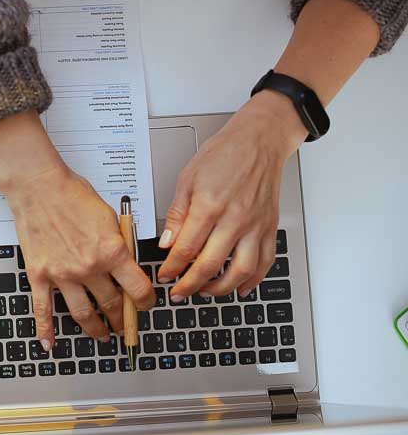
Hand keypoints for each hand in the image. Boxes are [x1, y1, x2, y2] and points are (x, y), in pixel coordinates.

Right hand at [0, 111, 154, 350]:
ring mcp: (63, 275)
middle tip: (125, 325)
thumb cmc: (72, 194)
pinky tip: (49, 344)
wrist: (39, 187)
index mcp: (112, 252)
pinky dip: (45, 330)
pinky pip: (43, 309)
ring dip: (95, 329)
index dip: (145, 302)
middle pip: (112, 305)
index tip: (146, 306)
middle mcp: (89, 268)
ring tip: (102, 336)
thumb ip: (119, 244)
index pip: (137, 289)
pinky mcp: (40, 275)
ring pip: (83, 314)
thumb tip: (125, 263)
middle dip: (122, 319)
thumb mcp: (110, 216)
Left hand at [156, 92, 306, 298]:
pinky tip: (240, 287)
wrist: (259, 141)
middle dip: (189, 285)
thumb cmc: (224, 154)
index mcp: (209, 205)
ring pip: (240, 271)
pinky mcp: (269, 227)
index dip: (172, 267)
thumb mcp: (187, 179)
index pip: (186, 248)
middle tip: (178, 293)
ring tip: (204, 292)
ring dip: (220, 288)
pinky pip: (265, 262)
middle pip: (210, 264)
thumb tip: (167, 243)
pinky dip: (253, 280)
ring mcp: (255, 225)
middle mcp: (235, 218)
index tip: (164, 275)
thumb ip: (177, 214)